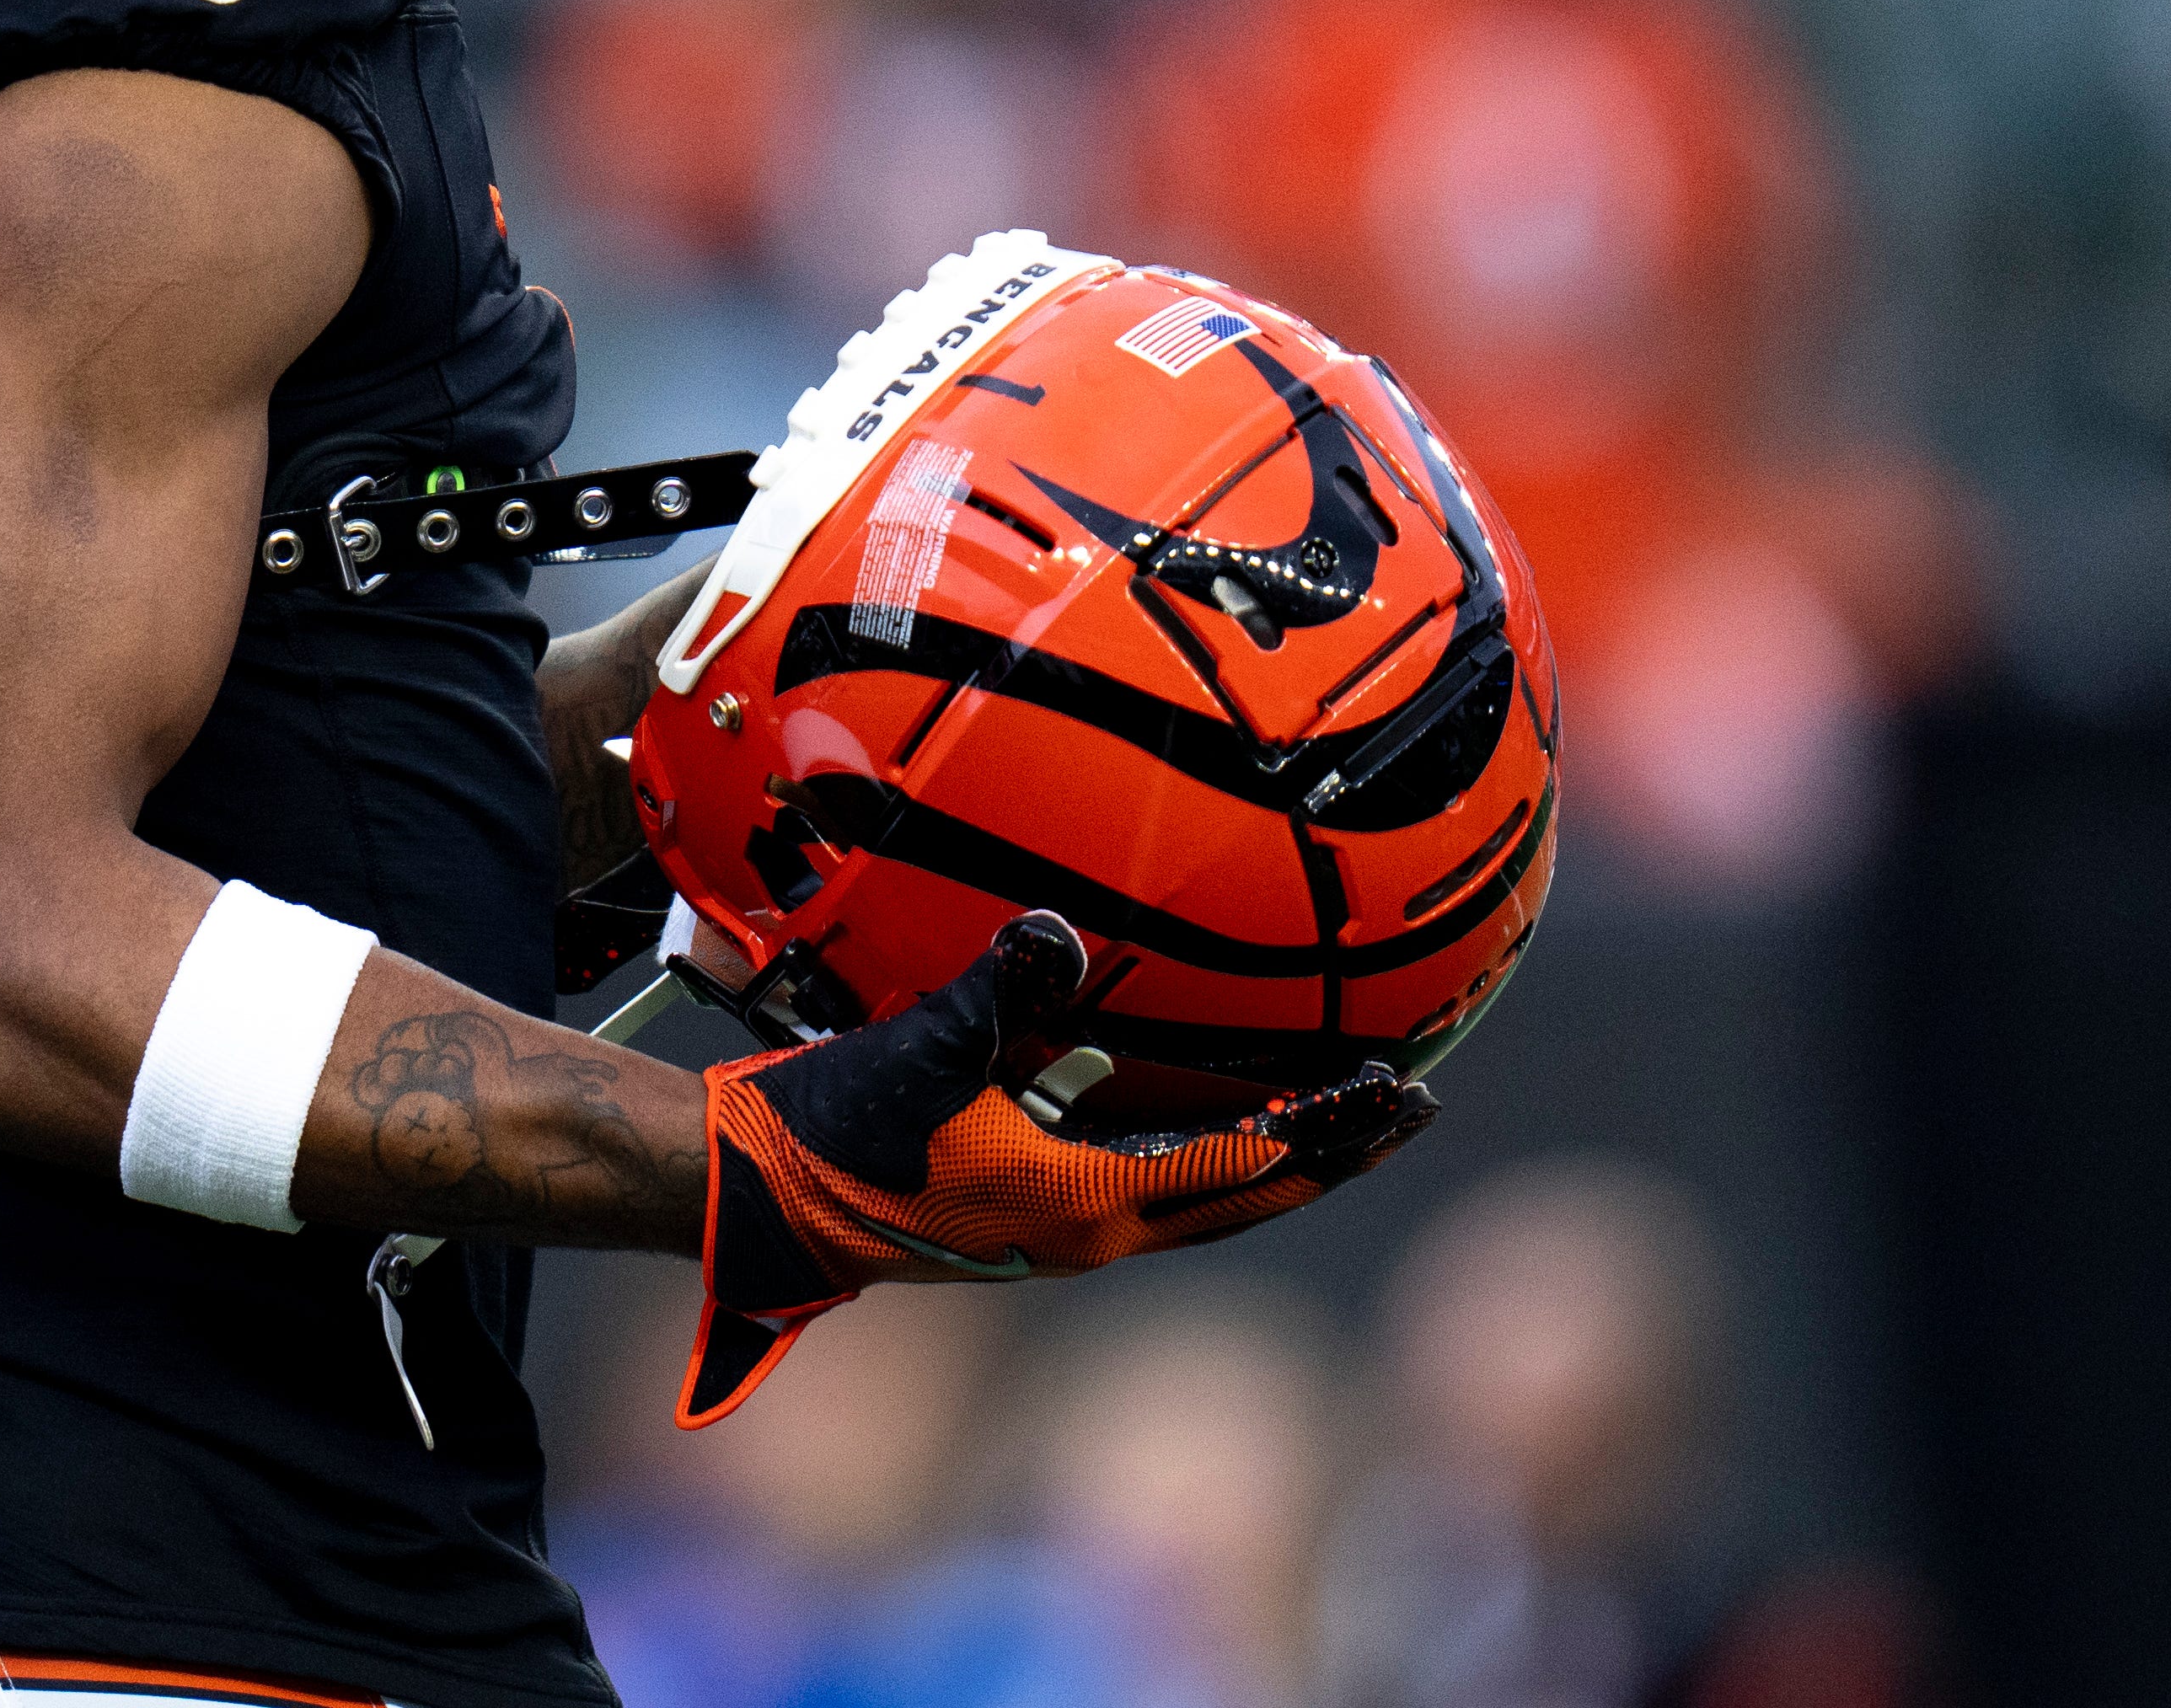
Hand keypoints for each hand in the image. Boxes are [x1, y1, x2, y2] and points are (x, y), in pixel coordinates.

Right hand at [680, 913, 1427, 1424]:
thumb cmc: (841, 1130)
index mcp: (1086, 1204)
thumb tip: (1056, 933)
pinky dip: (1214, 1160)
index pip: (1238, 1165)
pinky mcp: (1034, 1221)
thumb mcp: (922, 1052)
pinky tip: (1214, 1126)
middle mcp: (1094, 1234)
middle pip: (1246, 1198)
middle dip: (1331, 1154)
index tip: (1395, 1092)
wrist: (763, 1197)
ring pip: (1207, 1203)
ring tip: (1340, 1123)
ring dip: (1279, 1163)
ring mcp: (1065, 1236)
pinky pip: (1159, 1192)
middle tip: (1407, 1110)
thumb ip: (997, 992)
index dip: (1323, 1130)